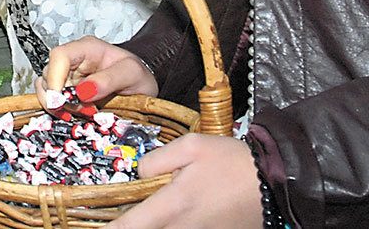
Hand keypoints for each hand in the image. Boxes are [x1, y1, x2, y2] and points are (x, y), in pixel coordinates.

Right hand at [37, 36, 157, 112]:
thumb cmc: (138, 75)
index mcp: (87, 48)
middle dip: (57, 97)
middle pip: (48, 74)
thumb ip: (110, 80)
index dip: (54, 77)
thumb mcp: (132, 74)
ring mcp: (69, 76)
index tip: (60, 100)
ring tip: (81, 113)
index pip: (59, 56)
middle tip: (78, 111)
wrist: (141, 86)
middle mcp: (73, 60)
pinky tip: (75, 116)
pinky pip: (52, 100)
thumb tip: (83, 91)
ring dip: (58, 106)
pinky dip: (59, 111)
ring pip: (46, 88)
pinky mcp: (67, 92)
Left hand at [106, 134, 258, 227]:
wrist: (275, 184)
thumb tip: (136, 172)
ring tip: (148, 206)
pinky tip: (171, 211)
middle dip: (128, 224)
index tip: (93, 228)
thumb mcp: (192, 146)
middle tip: (114, 214)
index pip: (128, 227)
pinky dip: (169, 225)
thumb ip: (157, 159)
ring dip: (150, 222)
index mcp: (173, 205)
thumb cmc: (234, 162)